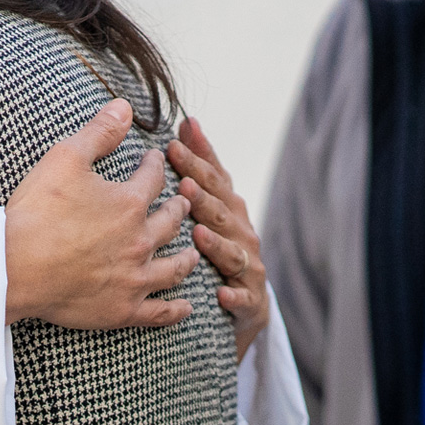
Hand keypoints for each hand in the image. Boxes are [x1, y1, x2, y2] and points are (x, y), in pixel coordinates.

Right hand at [5, 99, 199, 328]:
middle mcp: (141, 240)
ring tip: (192, 249)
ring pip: (175, 266)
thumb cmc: (36, 213)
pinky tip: (186, 307)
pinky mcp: (123, 309)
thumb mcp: (65, 159)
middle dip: (179, 207)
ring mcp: (135, 278)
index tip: (154, 160)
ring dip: (188, 255)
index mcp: (129, 203)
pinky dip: (176, 309)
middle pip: (171, 221)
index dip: (154, 165)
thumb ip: (99, 132)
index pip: (153, 178)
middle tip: (182, 202)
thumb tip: (124, 106)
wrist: (14, 267)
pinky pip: (160, 312)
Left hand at [167, 117, 268, 362]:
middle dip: (203, 195)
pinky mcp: (251, 298)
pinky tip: (220, 292)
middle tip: (182, 180)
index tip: (173, 141)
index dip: (197, 160)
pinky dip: (233, 294)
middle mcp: (242, 231)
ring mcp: (248, 264)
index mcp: (229, 206)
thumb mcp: (213, 205)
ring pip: (231, 251)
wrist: (248, 301)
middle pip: (221, 210)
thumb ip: (201, 168)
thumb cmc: (220, 243)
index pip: (213, 178)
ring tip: (199, 232)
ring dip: (217, 242)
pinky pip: (242, 297)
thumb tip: (185, 123)